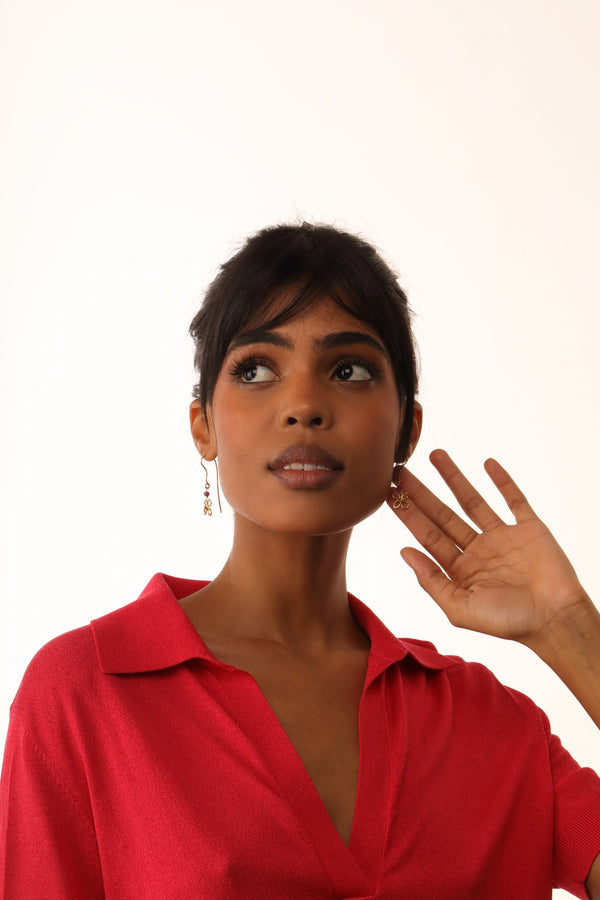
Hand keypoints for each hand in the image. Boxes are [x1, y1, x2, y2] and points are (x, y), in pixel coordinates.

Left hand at [387, 450, 588, 650]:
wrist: (555, 620)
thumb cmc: (508, 622)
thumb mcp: (459, 609)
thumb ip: (431, 581)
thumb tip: (404, 552)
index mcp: (460, 570)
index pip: (427, 536)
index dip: (408, 515)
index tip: (388, 495)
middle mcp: (478, 551)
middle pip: (443, 514)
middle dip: (421, 493)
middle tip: (400, 471)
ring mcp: (502, 537)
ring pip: (472, 500)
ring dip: (454, 478)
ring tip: (435, 455)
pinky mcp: (528, 528)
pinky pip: (513, 500)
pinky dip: (502, 481)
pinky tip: (487, 463)